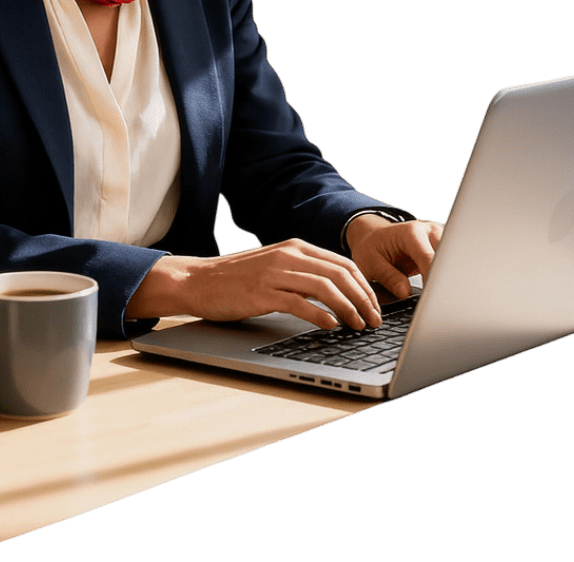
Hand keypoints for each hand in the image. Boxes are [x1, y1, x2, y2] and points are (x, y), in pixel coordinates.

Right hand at [126, 239, 382, 330]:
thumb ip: (303, 271)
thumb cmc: (237, 278)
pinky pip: (299, 303)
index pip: (343, 263)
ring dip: (348, 309)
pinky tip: (330, 326)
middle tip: (374, 321)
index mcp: (295, 247)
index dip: (365, 286)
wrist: (198, 280)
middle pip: (341, 274)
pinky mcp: (261, 293)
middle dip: (364, 300)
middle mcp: (288, 255)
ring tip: (358, 326)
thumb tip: (339, 291)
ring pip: (325, 288)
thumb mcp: (274, 266)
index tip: (375, 306)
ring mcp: (274, 273)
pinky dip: (320, 315)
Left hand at [345, 215, 444, 299]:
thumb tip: (405, 293)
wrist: (374, 237)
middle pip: (447, 259)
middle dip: (444, 282)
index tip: (432, 299)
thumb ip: (388, 277)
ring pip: (453, 264)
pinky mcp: (444, 249)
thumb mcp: (370, 262)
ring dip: (448, 282)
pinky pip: (451, 267)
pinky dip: (447, 280)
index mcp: (411, 232)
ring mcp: (440, 239)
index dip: (432, 279)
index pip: (429, 258)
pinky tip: (441, 293)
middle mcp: (429, 232)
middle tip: (439, 304)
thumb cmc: (371, 247)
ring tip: (440, 300)